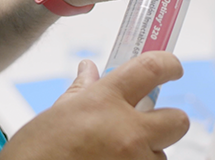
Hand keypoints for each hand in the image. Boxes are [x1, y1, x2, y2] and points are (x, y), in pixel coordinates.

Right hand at [0, 51, 187, 159]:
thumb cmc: (37, 151)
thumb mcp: (59, 112)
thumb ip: (82, 90)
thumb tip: (89, 70)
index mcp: (106, 101)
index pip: (152, 68)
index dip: (168, 63)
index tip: (172, 67)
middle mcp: (128, 132)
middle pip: (177, 120)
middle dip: (167, 120)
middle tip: (146, 123)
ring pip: (161, 154)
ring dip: (146, 153)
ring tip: (115, 154)